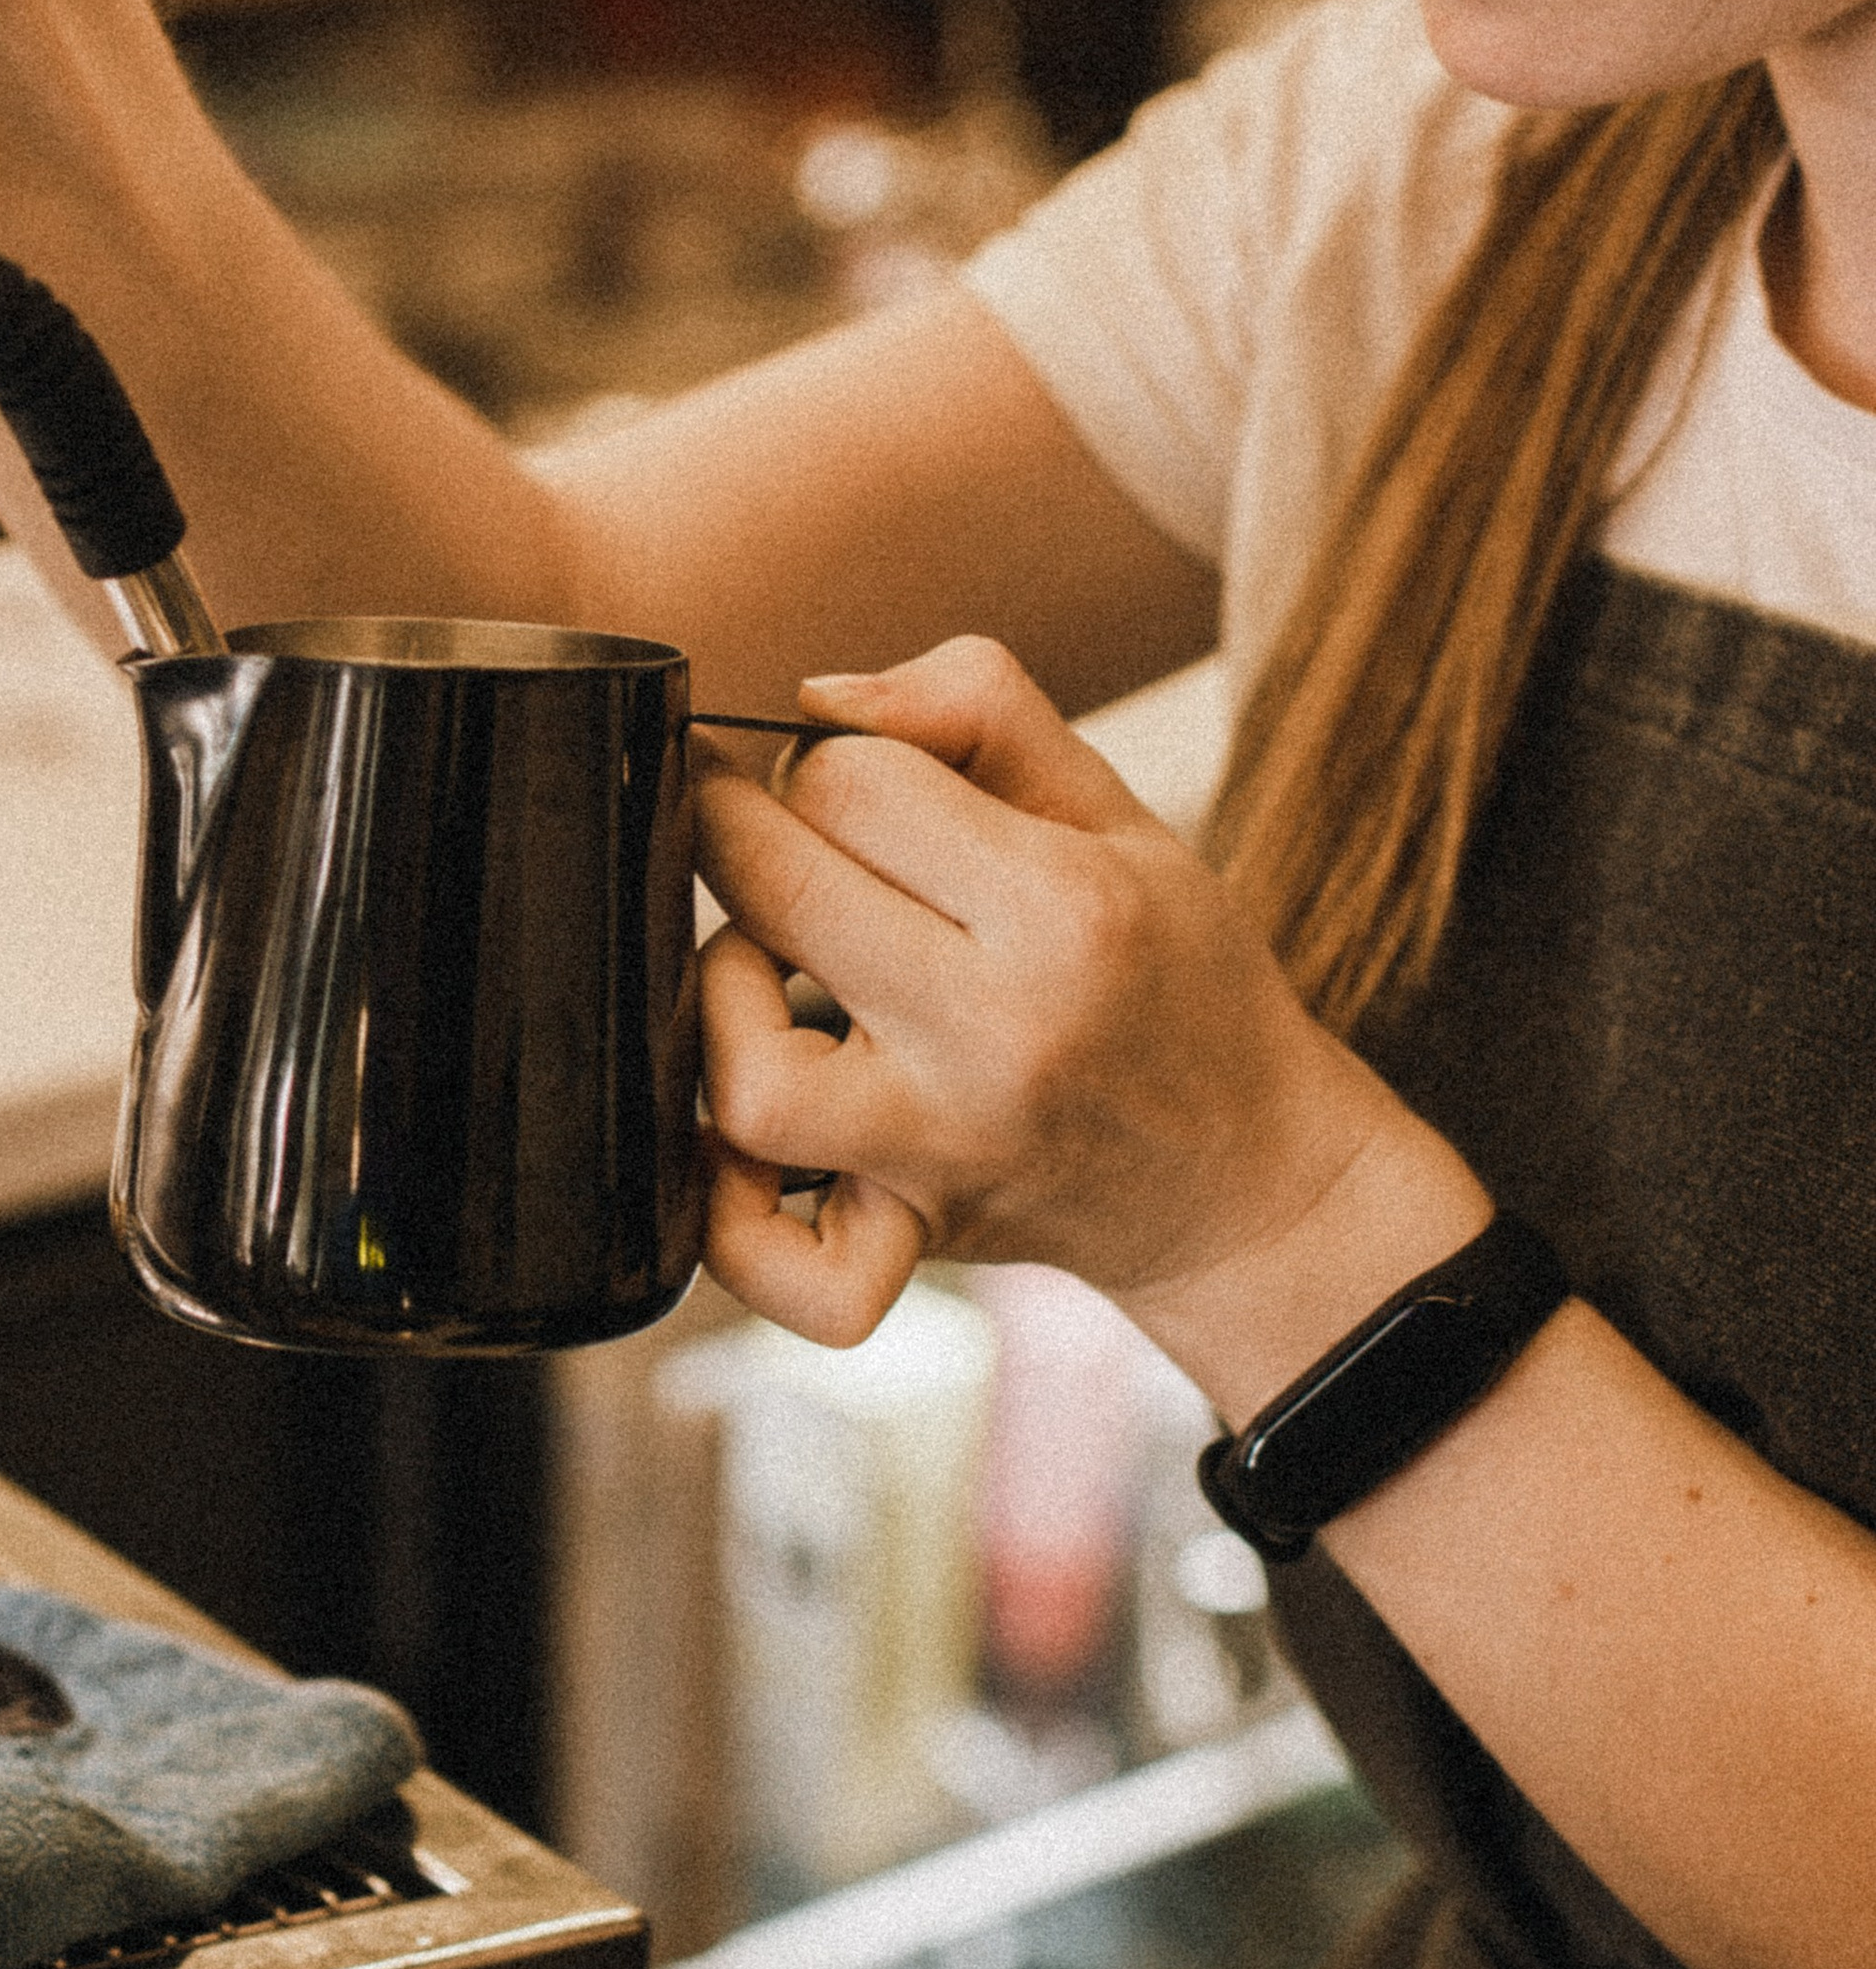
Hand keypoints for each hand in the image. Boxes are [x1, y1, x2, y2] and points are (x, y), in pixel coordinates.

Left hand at [695, 635, 1466, 1366]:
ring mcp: (945, 1153)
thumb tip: (815, 700)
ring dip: (720, 999)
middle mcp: (1000, 1036)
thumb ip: (975, 707)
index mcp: (1065, 908)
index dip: (826, 760)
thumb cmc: (1173, 973)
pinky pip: (775, 1268)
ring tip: (769, 972)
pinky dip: (727, 1216)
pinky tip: (742, 1134)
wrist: (1249, 1178)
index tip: (851, 785)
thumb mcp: (1117, 810)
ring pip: (748, 1083)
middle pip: (779, 894)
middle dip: (743, 834)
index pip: (851, 784)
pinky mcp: (910, 1238)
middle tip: (770, 838)